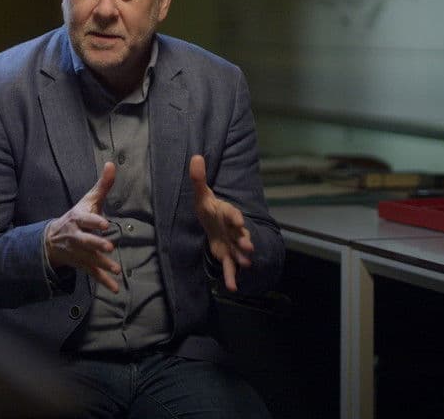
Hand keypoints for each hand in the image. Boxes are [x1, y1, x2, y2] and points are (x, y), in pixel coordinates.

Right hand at [45, 162, 121, 291]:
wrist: (53, 239)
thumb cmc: (77, 216)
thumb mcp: (88, 200)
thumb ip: (102, 185)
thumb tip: (112, 164)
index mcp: (78, 219)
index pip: (86, 219)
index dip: (94, 221)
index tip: (105, 224)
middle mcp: (77, 236)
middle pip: (86, 240)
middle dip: (96, 244)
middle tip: (109, 246)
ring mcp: (79, 251)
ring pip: (90, 258)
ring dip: (103, 263)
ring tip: (115, 269)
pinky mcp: (82, 263)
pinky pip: (93, 273)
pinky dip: (104, 281)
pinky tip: (115, 288)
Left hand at [190, 155, 253, 291]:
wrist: (213, 223)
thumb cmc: (209, 209)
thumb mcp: (201, 195)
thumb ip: (198, 179)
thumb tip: (195, 156)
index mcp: (226, 213)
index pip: (232, 214)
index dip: (235, 217)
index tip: (239, 220)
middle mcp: (232, 229)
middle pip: (239, 233)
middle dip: (244, 239)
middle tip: (248, 245)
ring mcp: (231, 243)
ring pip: (239, 250)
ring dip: (243, 257)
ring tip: (247, 264)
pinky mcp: (227, 255)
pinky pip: (230, 267)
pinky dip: (231, 277)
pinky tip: (232, 287)